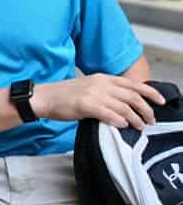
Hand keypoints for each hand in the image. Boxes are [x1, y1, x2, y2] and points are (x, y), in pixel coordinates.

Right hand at [31, 73, 165, 129]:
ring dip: (135, 119)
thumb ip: (106, 92)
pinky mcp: (86, 105)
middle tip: (150, 120)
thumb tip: (126, 105)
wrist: (44, 97)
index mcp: (102, 78)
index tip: (160, 101)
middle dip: (146, 110)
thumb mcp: (89, 87)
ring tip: (139, 127)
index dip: (150, 92)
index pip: (133, 84)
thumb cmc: (64, 96)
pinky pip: (110, 115)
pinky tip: (122, 126)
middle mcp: (100, 84)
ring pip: (124, 107)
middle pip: (132, 96)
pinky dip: (120, 121)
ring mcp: (93, 94)